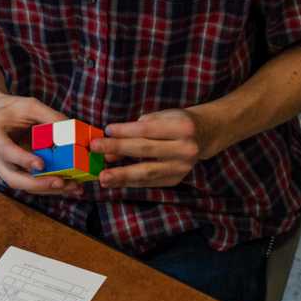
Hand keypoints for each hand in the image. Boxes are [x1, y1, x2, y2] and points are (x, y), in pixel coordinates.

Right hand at [0, 92, 86, 198]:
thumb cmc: (13, 110)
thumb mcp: (31, 106)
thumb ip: (50, 117)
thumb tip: (71, 132)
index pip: (4, 151)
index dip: (22, 159)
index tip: (41, 165)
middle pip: (13, 178)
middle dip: (38, 183)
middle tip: (61, 182)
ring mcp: (4, 169)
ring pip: (24, 185)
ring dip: (49, 188)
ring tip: (73, 186)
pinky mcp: (16, 174)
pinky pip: (32, 185)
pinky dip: (51, 187)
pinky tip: (70, 186)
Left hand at [97, 108, 211, 189]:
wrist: (205, 135)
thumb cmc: (177, 122)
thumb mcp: (161, 117)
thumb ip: (136, 130)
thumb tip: (110, 149)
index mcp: (182, 127)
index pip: (148, 130)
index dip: (125, 131)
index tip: (106, 131)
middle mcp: (185, 149)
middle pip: (145, 150)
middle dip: (118, 149)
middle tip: (95, 149)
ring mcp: (182, 167)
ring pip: (147, 172)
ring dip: (122, 175)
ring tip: (103, 177)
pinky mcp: (176, 179)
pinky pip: (150, 182)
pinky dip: (131, 182)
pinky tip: (116, 181)